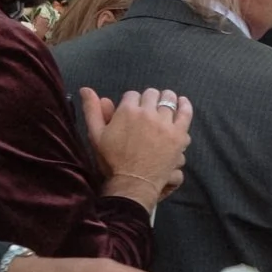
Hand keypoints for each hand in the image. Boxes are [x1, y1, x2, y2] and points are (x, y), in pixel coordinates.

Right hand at [79, 85, 191, 204]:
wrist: (133, 182)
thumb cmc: (112, 160)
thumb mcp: (96, 134)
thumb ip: (92, 110)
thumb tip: (85, 88)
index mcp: (127, 111)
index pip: (132, 95)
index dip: (132, 101)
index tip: (133, 110)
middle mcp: (147, 113)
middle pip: (151, 95)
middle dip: (149, 99)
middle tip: (149, 108)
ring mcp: (165, 123)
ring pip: (169, 101)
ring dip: (166, 99)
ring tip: (165, 103)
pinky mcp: (179, 134)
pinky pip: (185, 113)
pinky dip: (185, 105)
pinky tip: (182, 103)